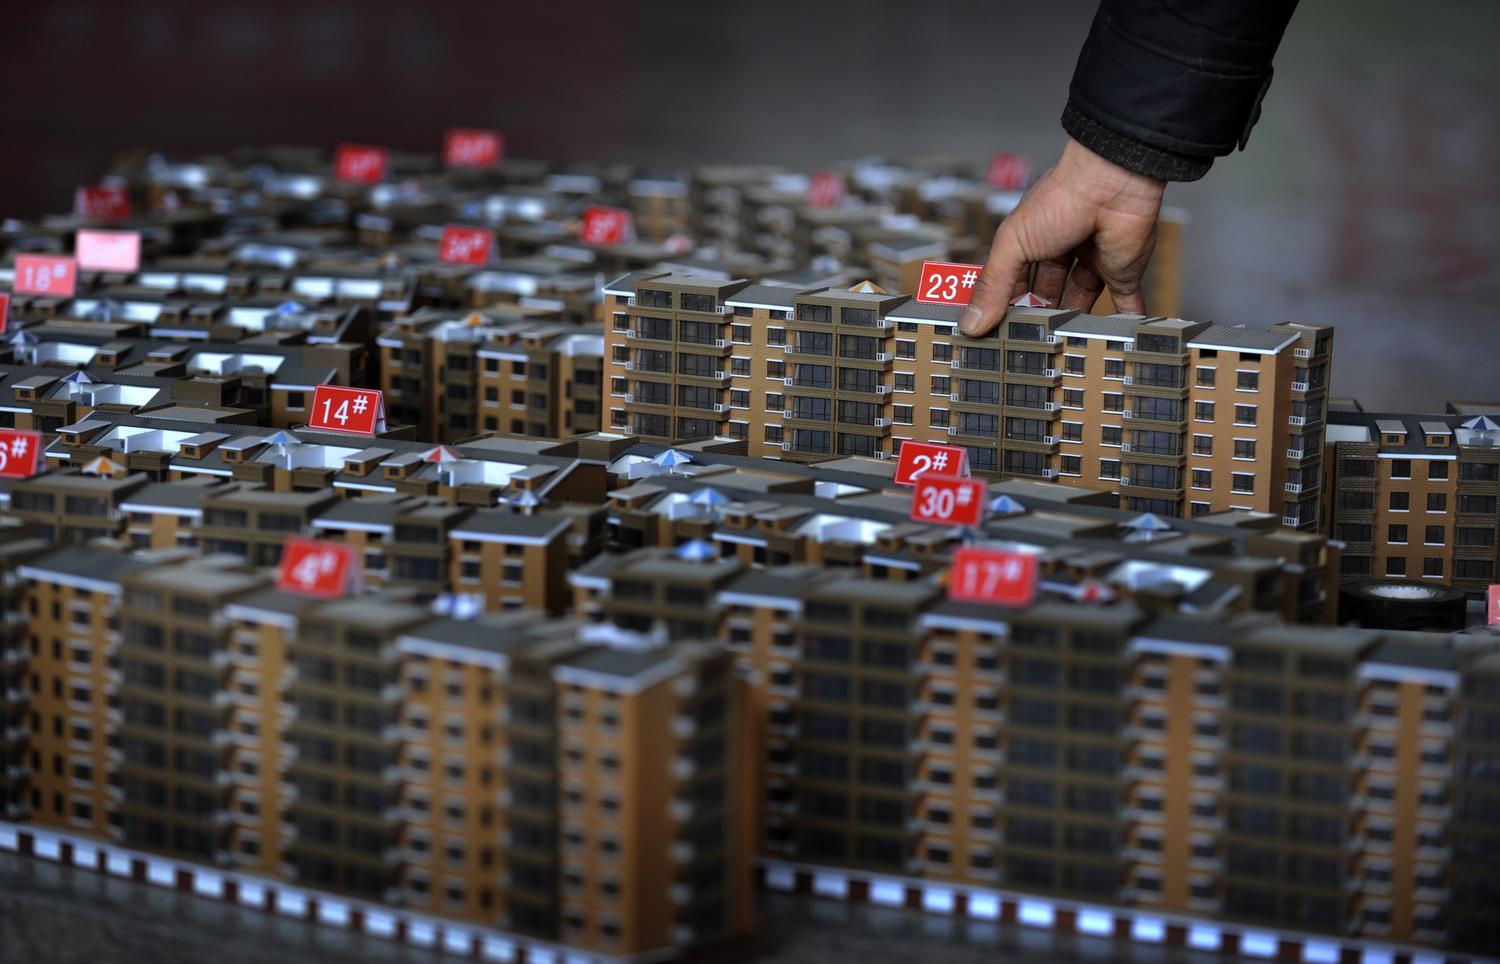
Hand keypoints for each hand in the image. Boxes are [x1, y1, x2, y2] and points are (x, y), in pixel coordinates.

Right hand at [959, 136, 1165, 335]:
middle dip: (1038, 318)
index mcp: (1031, 241)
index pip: (1013, 281)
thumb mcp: (1012, 245)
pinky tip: (1115, 341)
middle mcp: (1062, 251)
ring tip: (1060, 351)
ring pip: (1080, 301)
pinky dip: (1123, 320)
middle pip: (1047, 294)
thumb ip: (992, 286)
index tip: (995, 333)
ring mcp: (1092, 261)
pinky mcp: (1121, 271)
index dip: (1004, 305)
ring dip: (1073, 324)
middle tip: (1027, 347)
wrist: (1112, 184)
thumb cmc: (1061, 200)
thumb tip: (971, 323)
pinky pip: (1126, 302)